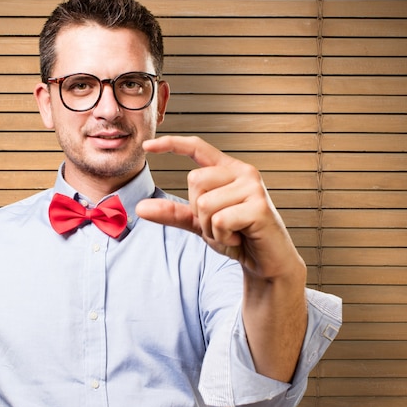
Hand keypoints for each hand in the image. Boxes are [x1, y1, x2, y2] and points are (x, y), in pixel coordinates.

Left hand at [136, 135, 302, 280]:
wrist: (266, 262)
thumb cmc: (237, 237)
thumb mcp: (199, 223)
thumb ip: (173, 213)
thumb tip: (140, 207)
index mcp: (228, 170)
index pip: (197, 148)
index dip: (172, 144)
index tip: (147, 146)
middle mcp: (243, 172)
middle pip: (194, 180)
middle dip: (198, 211)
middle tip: (221, 224)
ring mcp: (253, 187)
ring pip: (204, 203)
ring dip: (210, 227)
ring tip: (232, 231)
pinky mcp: (259, 207)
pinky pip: (219, 220)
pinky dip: (222, 236)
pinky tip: (239, 237)